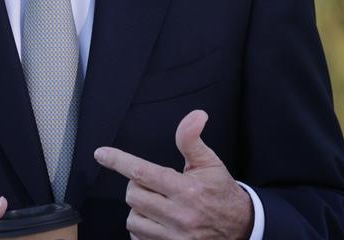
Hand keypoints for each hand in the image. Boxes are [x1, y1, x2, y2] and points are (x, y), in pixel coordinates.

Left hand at [94, 110, 253, 239]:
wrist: (241, 226)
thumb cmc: (221, 192)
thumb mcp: (210, 162)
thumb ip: (192, 139)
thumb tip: (195, 115)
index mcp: (187, 190)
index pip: (143, 172)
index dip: (119, 161)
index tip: (102, 154)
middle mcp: (179, 215)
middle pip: (133, 196)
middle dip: (137, 185)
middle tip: (152, 183)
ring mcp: (174, 236)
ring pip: (133, 219)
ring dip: (139, 208)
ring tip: (155, 202)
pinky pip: (139, 238)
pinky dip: (141, 227)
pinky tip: (154, 220)